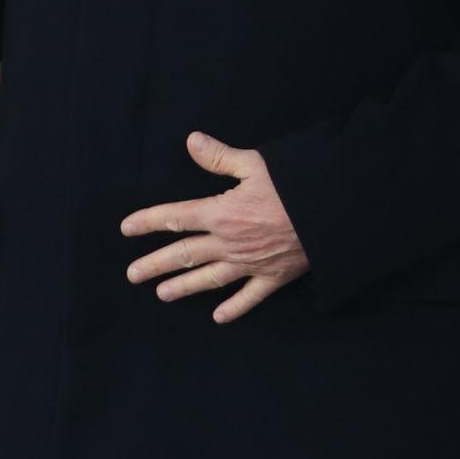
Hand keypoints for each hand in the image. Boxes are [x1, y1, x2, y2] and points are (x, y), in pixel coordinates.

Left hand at [121, 132, 308, 323]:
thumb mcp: (256, 164)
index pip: (176, 217)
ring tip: (161, 294)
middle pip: (184, 254)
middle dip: (155, 264)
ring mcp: (249, 264)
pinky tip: (218, 317)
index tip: (126, 229)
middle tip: (132, 274)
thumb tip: (191, 141)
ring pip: (208, 279)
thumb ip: (220, 157)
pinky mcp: (273, 277)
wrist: (333, 215)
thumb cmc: (295, 185)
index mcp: (221, 213)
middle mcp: (229, 243)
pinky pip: (249, 298)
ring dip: (183, 287)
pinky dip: (233, 308)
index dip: (148, 222)